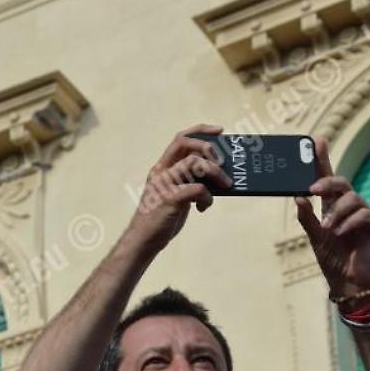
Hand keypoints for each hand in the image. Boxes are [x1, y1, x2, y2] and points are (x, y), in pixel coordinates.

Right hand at [129, 123, 232, 254]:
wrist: (143, 240)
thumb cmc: (162, 219)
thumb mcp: (177, 195)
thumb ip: (190, 182)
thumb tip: (217, 177)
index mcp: (162, 168)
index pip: (180, 139)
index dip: (200, 130)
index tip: (219, 130)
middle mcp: (161, 171)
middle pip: (184, 143)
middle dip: (208, 146)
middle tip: (222, 161)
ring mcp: (164, 184)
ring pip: (194, 163)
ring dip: (216, 172)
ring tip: (226, 185)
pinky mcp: (170, 199)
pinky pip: (197, 189)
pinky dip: (207, 197)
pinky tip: (204, 208)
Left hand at [294, 137, 369, 299]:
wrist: (349, 283)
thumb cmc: (333, 259)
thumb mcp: (314, 237)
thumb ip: (307, 217)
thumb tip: (297, 197)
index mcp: (334, 206)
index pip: (328, 178)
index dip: (323, 159)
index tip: (316, 141)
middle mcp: (350, 206)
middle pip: (342, 182)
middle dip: (328, 181)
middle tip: (313, 189)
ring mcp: (365, 214)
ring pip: (353, 198)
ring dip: (337, 211)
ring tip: (329, 228)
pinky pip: (365, 214)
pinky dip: (351, 222)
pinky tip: (342, 233)